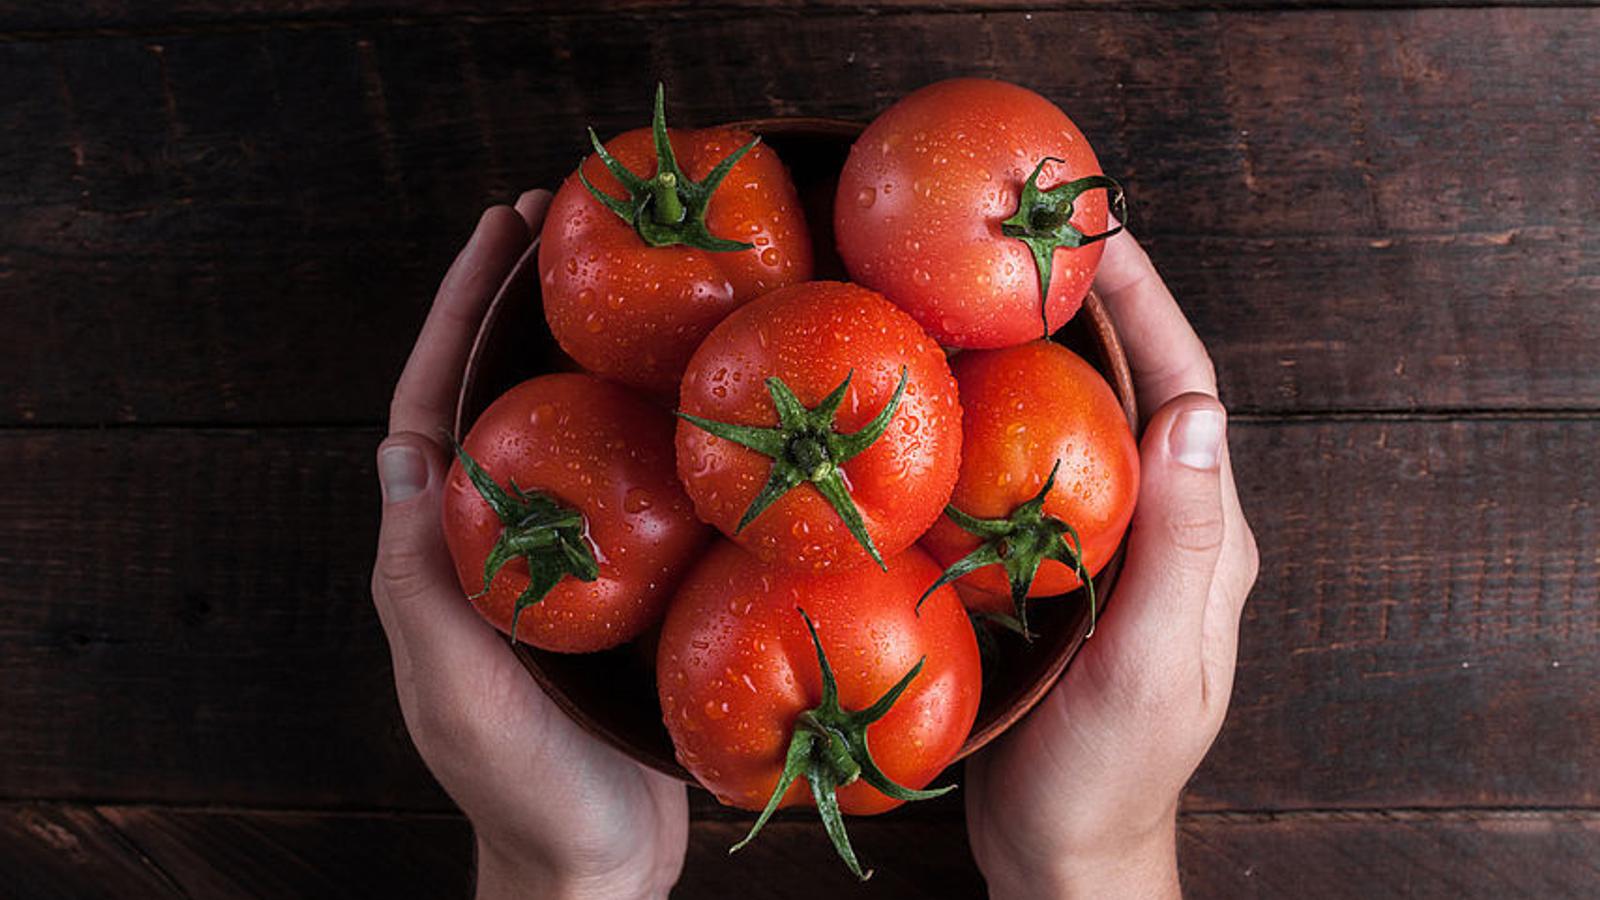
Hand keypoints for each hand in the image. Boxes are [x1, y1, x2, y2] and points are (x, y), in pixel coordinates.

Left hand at [370, 192, 687, 899]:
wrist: (596, 863)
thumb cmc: (521, 786)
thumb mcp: (456, 686)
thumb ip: (420, 582)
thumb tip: (401, 451)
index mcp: (441, 552)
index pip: (434, 406)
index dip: (459, 313)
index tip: (499, 232)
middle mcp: (494, 541)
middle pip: (501, 396)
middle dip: (523, 305)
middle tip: (569, 219)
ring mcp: (559, 561)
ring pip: (568, 432)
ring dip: (590, 351)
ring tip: (638, 279)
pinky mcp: (621, 587)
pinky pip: (630, 487)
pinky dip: (653, 427)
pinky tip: (699, 396)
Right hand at [965, 231, 1259, 898]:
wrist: (1063, 848)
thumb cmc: (1106, 773)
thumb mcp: (1149, 665)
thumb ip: (1179, 547)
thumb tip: (1196, 412)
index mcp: (1203, 540)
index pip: (1186, 392)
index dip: (1148, 306)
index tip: (1100, 231)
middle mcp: (1165, 529)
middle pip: (1138, 390)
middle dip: (1097, 306)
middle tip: (1031, 236)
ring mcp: (1111, 550)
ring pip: (1085, 424)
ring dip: (1050, 352)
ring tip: (988, 289)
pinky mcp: (1059, 572)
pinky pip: (1038, 472)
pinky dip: (1006, 417)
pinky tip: (957, 397)